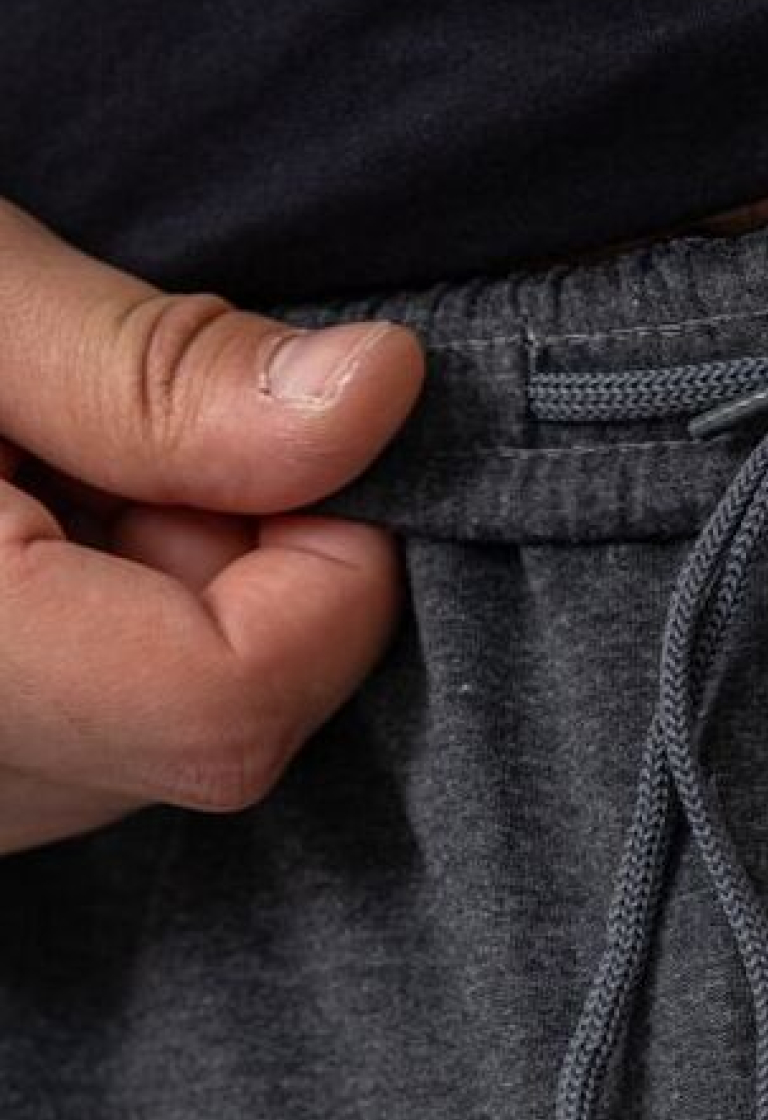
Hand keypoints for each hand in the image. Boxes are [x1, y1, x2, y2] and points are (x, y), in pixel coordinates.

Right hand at [0, 198, 424, 855]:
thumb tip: (380, 395)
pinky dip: (105, 633)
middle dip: (236, 569)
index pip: (230, 706)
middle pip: (213, 737)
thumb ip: (152, 370)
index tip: (291, 437)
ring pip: (158, 747)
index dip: (318, 570)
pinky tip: (30, 527)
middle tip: (127, 427)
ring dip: (164, 598)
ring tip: (44, 467)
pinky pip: (91, 748)